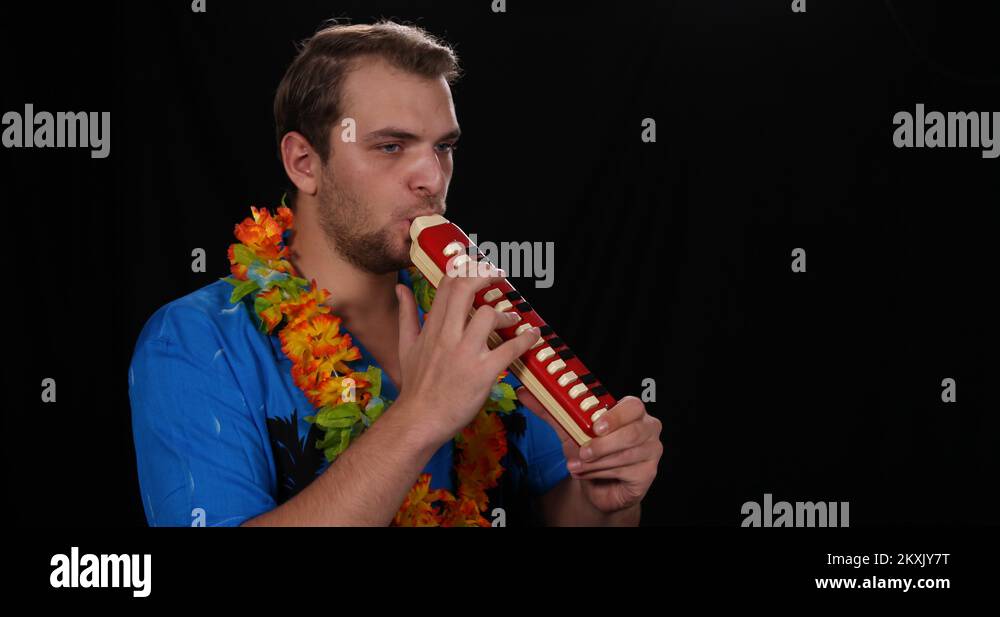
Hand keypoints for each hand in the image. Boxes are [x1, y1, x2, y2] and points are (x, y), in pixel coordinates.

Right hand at [394, 257, 541, 446]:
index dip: (466, 270)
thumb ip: (406, 314)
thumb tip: (400, 288)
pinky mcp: (482, 373)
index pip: (448, 286)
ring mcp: (465, 353)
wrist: (419, 420)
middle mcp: (448, 336)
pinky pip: (509, 349)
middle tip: (500, 276)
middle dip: (486, 275)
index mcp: (432, 327)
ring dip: (507, 314)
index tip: (480, 267)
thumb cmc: (416, 386)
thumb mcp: (406, 346)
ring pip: (489, 315)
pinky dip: (525, 340)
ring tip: (514, 320)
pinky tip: (531, 336)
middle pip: (465, 290)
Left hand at [517, 389, 661, 513]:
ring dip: (596, 462)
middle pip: (633, 432)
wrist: (597, 486)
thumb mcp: (569, 429)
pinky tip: (588, 474)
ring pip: (625, 454)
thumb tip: (524, 391)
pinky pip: (626, 471)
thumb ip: (550, 410)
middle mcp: (647, 428)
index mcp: (631, 411)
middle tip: (583, 451)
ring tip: (576, 466)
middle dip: (604, 444)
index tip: (596, 425)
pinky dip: (601, 474)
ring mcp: (652, 451)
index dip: (616, 416)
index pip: (633, 406)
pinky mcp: (648, 473)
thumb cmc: (589, 452)